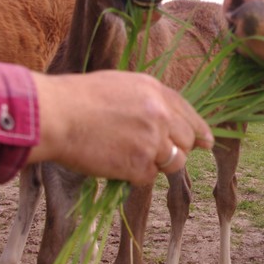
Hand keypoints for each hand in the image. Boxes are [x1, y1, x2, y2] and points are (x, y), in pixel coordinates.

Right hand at [28, 70, 213, 183]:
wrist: (57, 115)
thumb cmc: (76, 99)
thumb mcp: (119, 85)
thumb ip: (145, 101)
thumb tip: (161, 118)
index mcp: (155, 90)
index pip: (188, 112)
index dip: (198, 130)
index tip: (207, 143)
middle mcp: (161, 113)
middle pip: (186, 141)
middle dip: (175, 150)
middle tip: (153, 154)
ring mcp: (153, 140)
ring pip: (173, 162)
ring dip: (155, 164)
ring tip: (126, 156)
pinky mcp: (140, 164)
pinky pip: (148, 177)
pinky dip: (133, 176)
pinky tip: (113, 163)